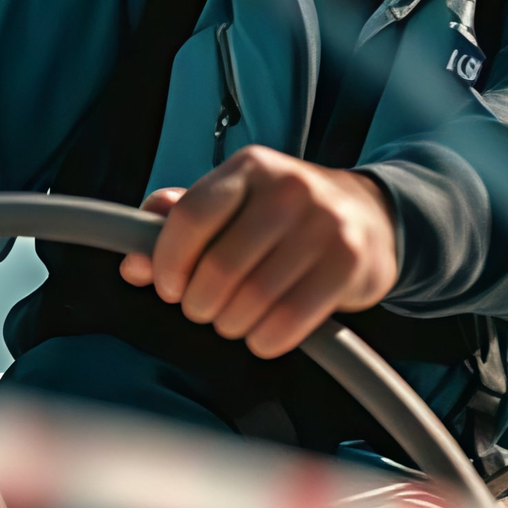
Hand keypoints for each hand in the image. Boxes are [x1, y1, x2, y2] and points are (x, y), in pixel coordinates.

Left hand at [119, 146, 399, 357]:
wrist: (373, 216)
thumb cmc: (286, 216)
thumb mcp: (235, 203)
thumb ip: (179, 224)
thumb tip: (134, 263)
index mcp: (251, 168)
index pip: (191, 216)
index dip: (169, 261)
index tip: (169, 287)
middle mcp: (290, 189)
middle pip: (219, 266)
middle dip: (200, 303)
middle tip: (205, 309)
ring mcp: (325, 225)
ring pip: (253, 299)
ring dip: (232, 324)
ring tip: (235, 320)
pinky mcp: (349, 263)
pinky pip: (290, 319)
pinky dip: (266, 339)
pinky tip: (264, 333)